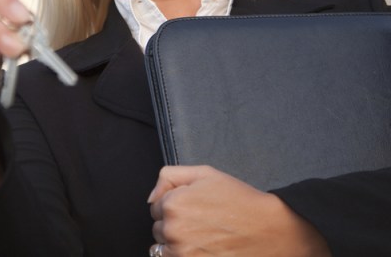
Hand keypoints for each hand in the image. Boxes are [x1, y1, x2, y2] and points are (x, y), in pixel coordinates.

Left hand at [148, 165, 330, 256]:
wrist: (270, 231)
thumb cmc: (239, 201)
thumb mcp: (205, 174)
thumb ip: (170, 177)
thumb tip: (152, 196)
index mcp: (173, 203)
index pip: (156, 206)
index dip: (175, 204)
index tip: (194, 206)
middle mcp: (173, 230)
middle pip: (158, 227)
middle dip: (174, 223)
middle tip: (201, 221)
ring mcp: (182, 253)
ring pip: (163, 247)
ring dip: (177, 243)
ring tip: (203, 236)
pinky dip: (183, 255)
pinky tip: (203, 248)